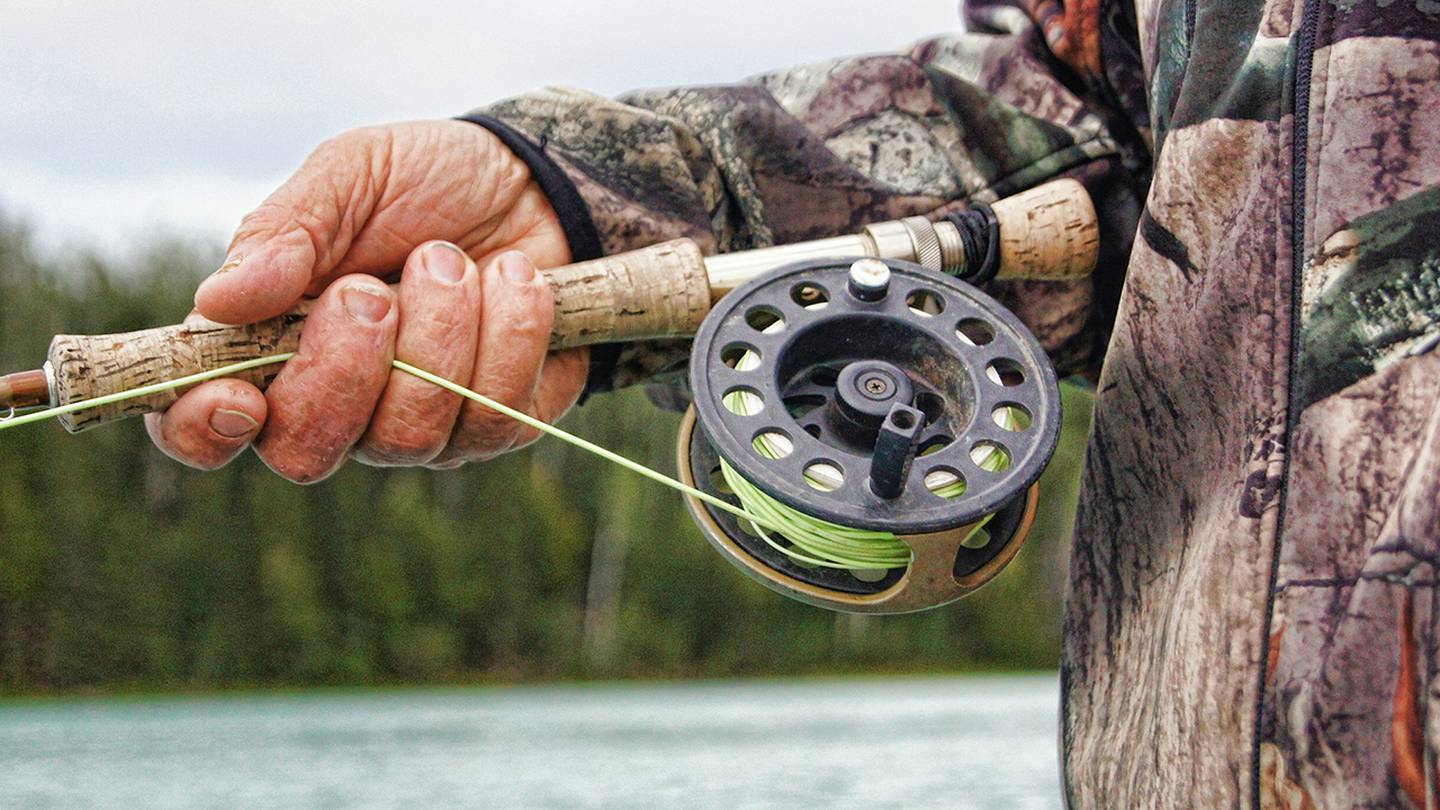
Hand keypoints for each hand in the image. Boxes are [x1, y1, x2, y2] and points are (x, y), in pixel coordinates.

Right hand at [145, 121, 588, 481]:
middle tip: (370, 290)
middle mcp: (338, 406)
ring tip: (450, 259)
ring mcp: (421, 427)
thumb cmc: (425, 182)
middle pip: (307, 452)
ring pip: (409, 436)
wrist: (537, 182)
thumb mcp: (350, 175)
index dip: (204, 430)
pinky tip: (513, 277)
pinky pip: (498, 416)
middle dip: (343, 368)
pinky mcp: (500, 424)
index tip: (236, 395)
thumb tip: (217, 301)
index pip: (204, 428)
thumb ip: (285, 232)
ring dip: (437, 332)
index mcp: (268, 347)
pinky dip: (509, 331)